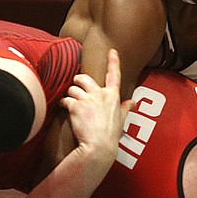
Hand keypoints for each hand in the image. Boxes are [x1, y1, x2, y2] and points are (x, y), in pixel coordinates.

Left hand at [62, 49, 129, 165]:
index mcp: (113, 96)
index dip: (113, 61)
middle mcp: (100, 94)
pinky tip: (64, 109)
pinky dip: (63, 104)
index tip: (112, 51)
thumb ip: (125, 108)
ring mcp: (87, 99)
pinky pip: (65, 100)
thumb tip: (133, 102)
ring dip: (70, 96)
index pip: (114, 75)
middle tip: (75, 85)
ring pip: (72, 89)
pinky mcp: (75, 105)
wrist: (98, 146)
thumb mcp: (121, 120)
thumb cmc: (110, 135)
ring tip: (71, 105)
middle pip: (83, 78)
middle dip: (77, 81)